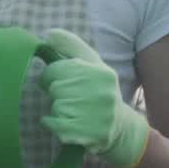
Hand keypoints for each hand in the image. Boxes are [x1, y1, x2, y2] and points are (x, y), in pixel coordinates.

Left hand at [38, 29, 149, 167]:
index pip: (58, 69)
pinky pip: (55, 124)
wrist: (119, 127)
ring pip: (56, 107)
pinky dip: (52, 124)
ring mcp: (95, 115)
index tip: (58, 80)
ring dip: (57, 110)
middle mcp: (101, 92)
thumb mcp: (93, 63)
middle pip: (56, 88)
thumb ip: (71, 46)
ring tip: (72, 111)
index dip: (52, 75)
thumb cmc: (100, 90)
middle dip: (57, 94)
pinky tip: (63, 123)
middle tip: (68, 98)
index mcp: (100, 72)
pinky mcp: (87, 133)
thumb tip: (49, 34)